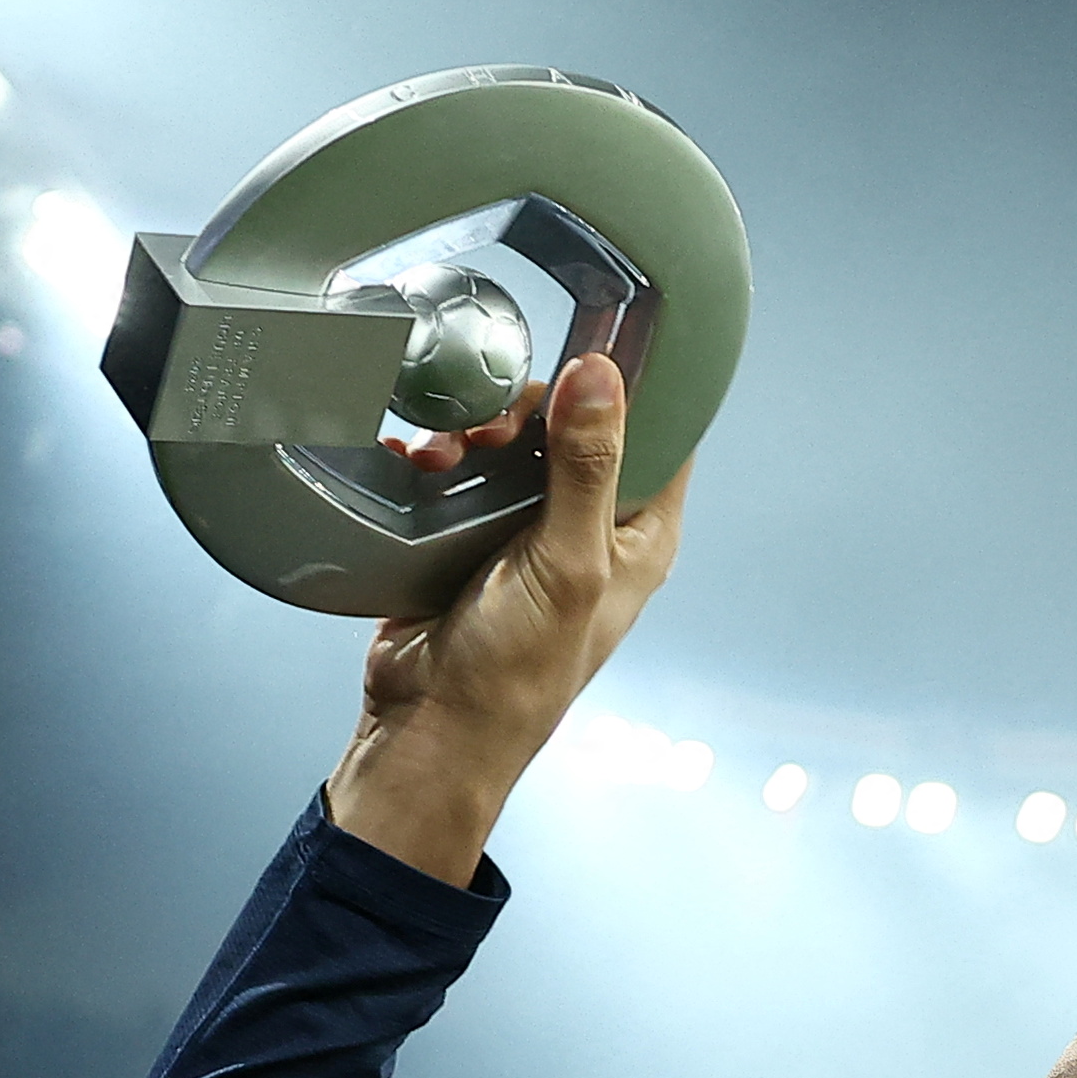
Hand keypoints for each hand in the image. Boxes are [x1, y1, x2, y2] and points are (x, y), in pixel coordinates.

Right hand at [322, 349, 694, 889]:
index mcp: (640, 535)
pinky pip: (459, 473)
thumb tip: (601, 375)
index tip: (589, 351)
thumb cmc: (516, 669)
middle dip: (529, 412)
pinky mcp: (468, 536)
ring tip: (443, 454)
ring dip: (473, 435)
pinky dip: (436, 460)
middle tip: (492, 427)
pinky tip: (415, 463)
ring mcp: (527, 531)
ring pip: (510, 444)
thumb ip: (585, 467)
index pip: (661, 435)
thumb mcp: (565, 562)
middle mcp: (590, 527)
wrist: (431, 726)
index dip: (633, 389)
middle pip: (573, 426)